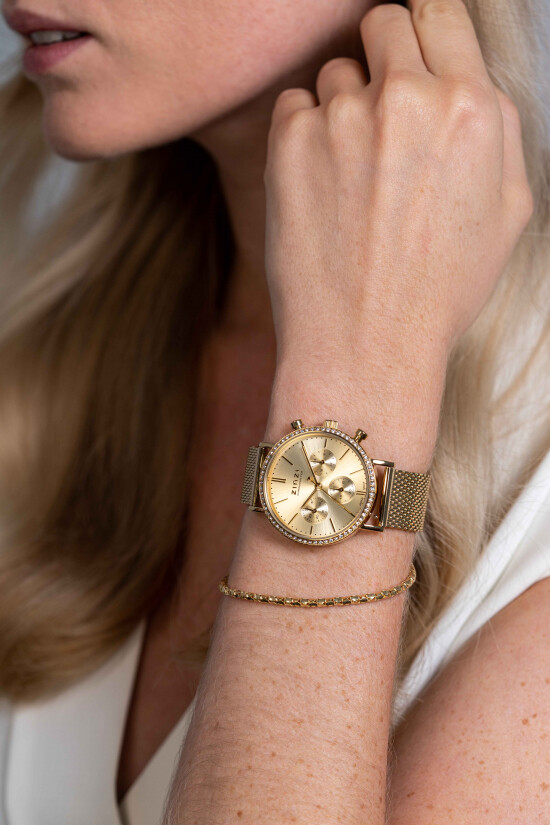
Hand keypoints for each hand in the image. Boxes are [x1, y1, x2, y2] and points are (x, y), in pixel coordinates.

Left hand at [263, 0, 532, 383]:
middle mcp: (406, 100)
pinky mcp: (290, 143)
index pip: (441, 13)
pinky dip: (304, 134)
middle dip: (383, 56)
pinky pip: (294, 106)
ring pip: (335, 73)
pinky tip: (320, 186)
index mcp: (470, 109)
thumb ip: (496, 131)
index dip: (425, 32)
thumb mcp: (506, 213)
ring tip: (351, 177)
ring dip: (343, 108)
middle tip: (380, 111)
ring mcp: (342, 118)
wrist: (366, 344)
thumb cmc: (438, 291)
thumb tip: (469, 85)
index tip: (413, 55)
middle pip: (383, 23)